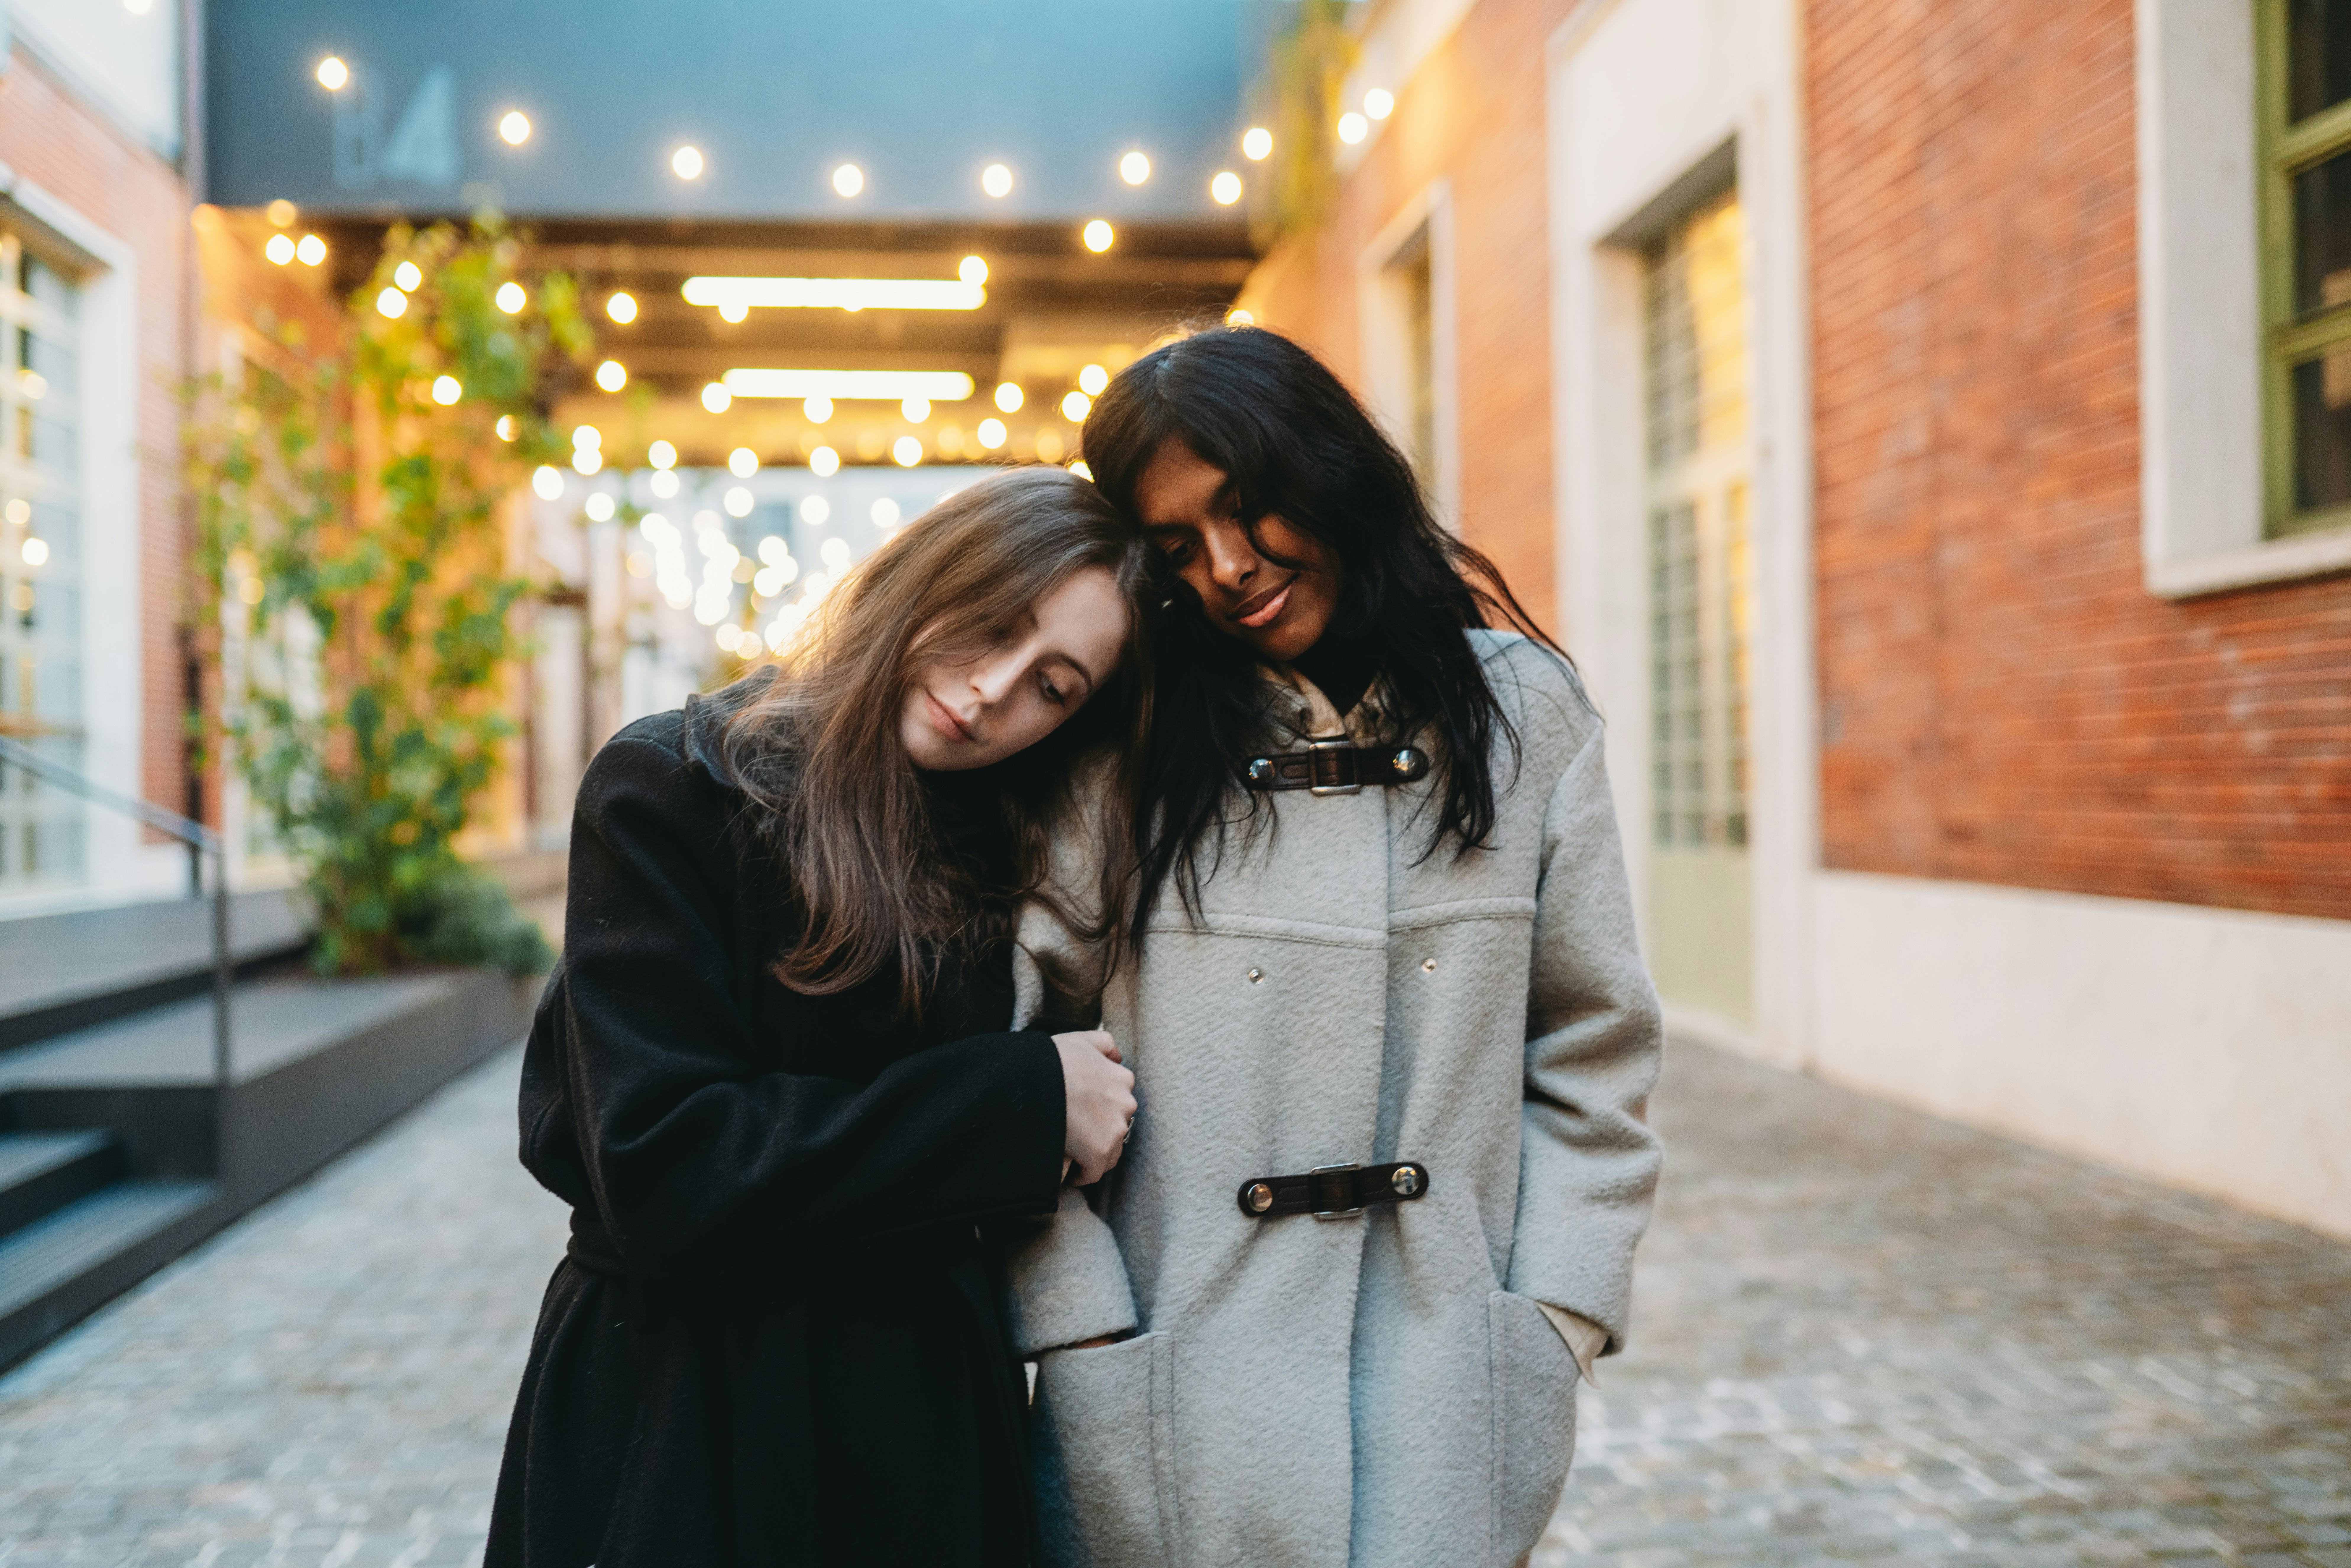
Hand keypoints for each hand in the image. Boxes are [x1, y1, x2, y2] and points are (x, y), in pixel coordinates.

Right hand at [1054, 1029, 1134, 1185]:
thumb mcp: (1081, 1040)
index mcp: (1123, 1079)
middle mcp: (1126, 1104)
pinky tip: (1066, 1169)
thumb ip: (1104, 1045)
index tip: (1082, 1117)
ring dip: (1092, 1156)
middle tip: (1073, 1135)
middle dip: (1098, 1134)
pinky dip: (1081, 1173)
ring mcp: (1115, 1129)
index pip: (1118, 1103)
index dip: (1099, 1112)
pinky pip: (1093, 1172)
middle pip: (1116, 1129)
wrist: (1033, 1078)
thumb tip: (1117, 1058)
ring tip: (1069, 1154)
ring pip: (1109, 1152)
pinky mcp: (1099, 1151)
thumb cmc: (1052, 1058)